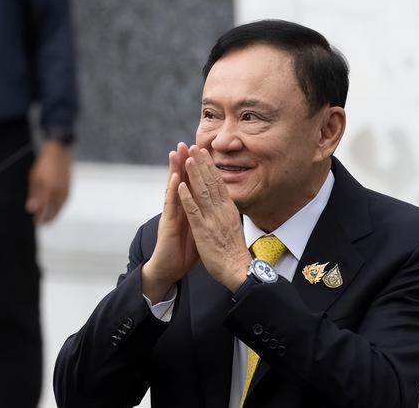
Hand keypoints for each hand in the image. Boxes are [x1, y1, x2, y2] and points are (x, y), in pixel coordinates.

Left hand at [26, 140, 71, 223]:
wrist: (60, 153)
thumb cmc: (44, 164)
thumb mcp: (34, 178)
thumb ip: (33, 195)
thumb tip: (30, 209)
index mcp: (48, 190)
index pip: (43, 210)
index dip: (39, 218)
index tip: (34, 223)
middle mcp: (59, 192)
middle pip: (53, 212)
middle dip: (46, 219)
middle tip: (40, 224)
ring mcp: (65, 191)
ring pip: (59, 209)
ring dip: (53, 216)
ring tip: (48, 220)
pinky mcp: (69, 190)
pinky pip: (64, 204)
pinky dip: (59, 209)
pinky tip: (55, 210)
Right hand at [142, 143, 199, 303]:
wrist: (169, 269)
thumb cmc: (183, 251)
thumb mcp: (198, 231)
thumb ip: (203, 217)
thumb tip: (214, 210)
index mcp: (187, 209)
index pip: (191, 185)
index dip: (196, 169)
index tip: (200, 152)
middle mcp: (178, 209)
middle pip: (181, 181)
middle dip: (184, 162)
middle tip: (186, 143)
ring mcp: (172, 215)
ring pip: (173, 188)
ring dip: (175, 170)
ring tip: (176, 153)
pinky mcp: (168, 224)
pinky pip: (171, 206)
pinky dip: (173, 192)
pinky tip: (175, 179)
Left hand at [177, 145, 251, 292]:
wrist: (238, 270)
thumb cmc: (234, 252)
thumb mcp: (234, 227)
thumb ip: (227, 214)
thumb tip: (226, 204)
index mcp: (228, 210)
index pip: (219, 184)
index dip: (211, 168)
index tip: (205, 154)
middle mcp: (221, 211)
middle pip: (211, 183)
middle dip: (202, 164)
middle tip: (195, 147)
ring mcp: (212, 219)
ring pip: (202, 192)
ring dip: (194, 174)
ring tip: (187, 158)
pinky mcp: (203, 230)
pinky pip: (193, 211)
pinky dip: (187, 197)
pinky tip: (181, 185)